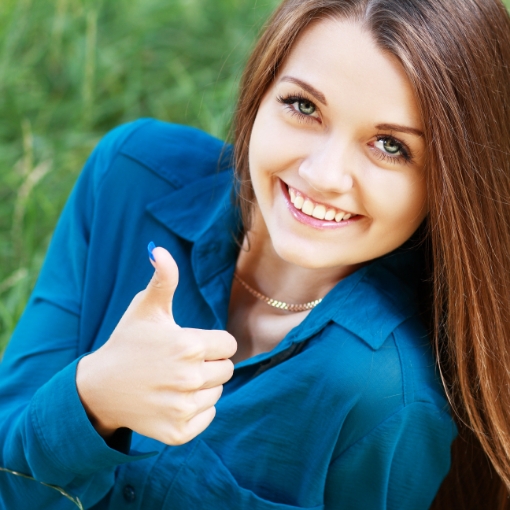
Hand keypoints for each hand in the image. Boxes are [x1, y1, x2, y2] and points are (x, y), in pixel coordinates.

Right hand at [76, 245, 236, 444]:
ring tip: (175, 381)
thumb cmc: (127, 343)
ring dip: (203, 386)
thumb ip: (163, 279)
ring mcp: (183, 408)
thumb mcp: (145, 308)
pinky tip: (174, 400)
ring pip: (218, 392)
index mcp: (188, 345)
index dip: (212, 342)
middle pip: (226, 369)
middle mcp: (189, 379)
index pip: (229, 345)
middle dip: (209, 363)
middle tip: (181, 363)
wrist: (99, 389)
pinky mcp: (178, 432)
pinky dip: (197, 410)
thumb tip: (161, 249)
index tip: (191, 344)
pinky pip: (208, 417)